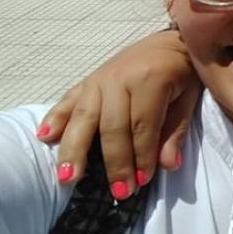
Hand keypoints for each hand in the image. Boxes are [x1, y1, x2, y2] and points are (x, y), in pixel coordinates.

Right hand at [37, 30, 201, 190]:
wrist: (170, 41)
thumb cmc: (182, 72)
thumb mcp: (188, 97)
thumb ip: (175, 131)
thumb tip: (168, 166)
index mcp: (149, 79)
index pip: (143, 126)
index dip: (142, 156)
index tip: (142, 182)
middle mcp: (119, 78)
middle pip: (112, 127)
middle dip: (115, 163)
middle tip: (119, 192)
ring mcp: (99, 79)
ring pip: (84, 118)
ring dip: (74, 151)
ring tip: (67, 178)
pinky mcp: (87, 80)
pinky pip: (67, 101)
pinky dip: (54, 119)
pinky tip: (44, 138)